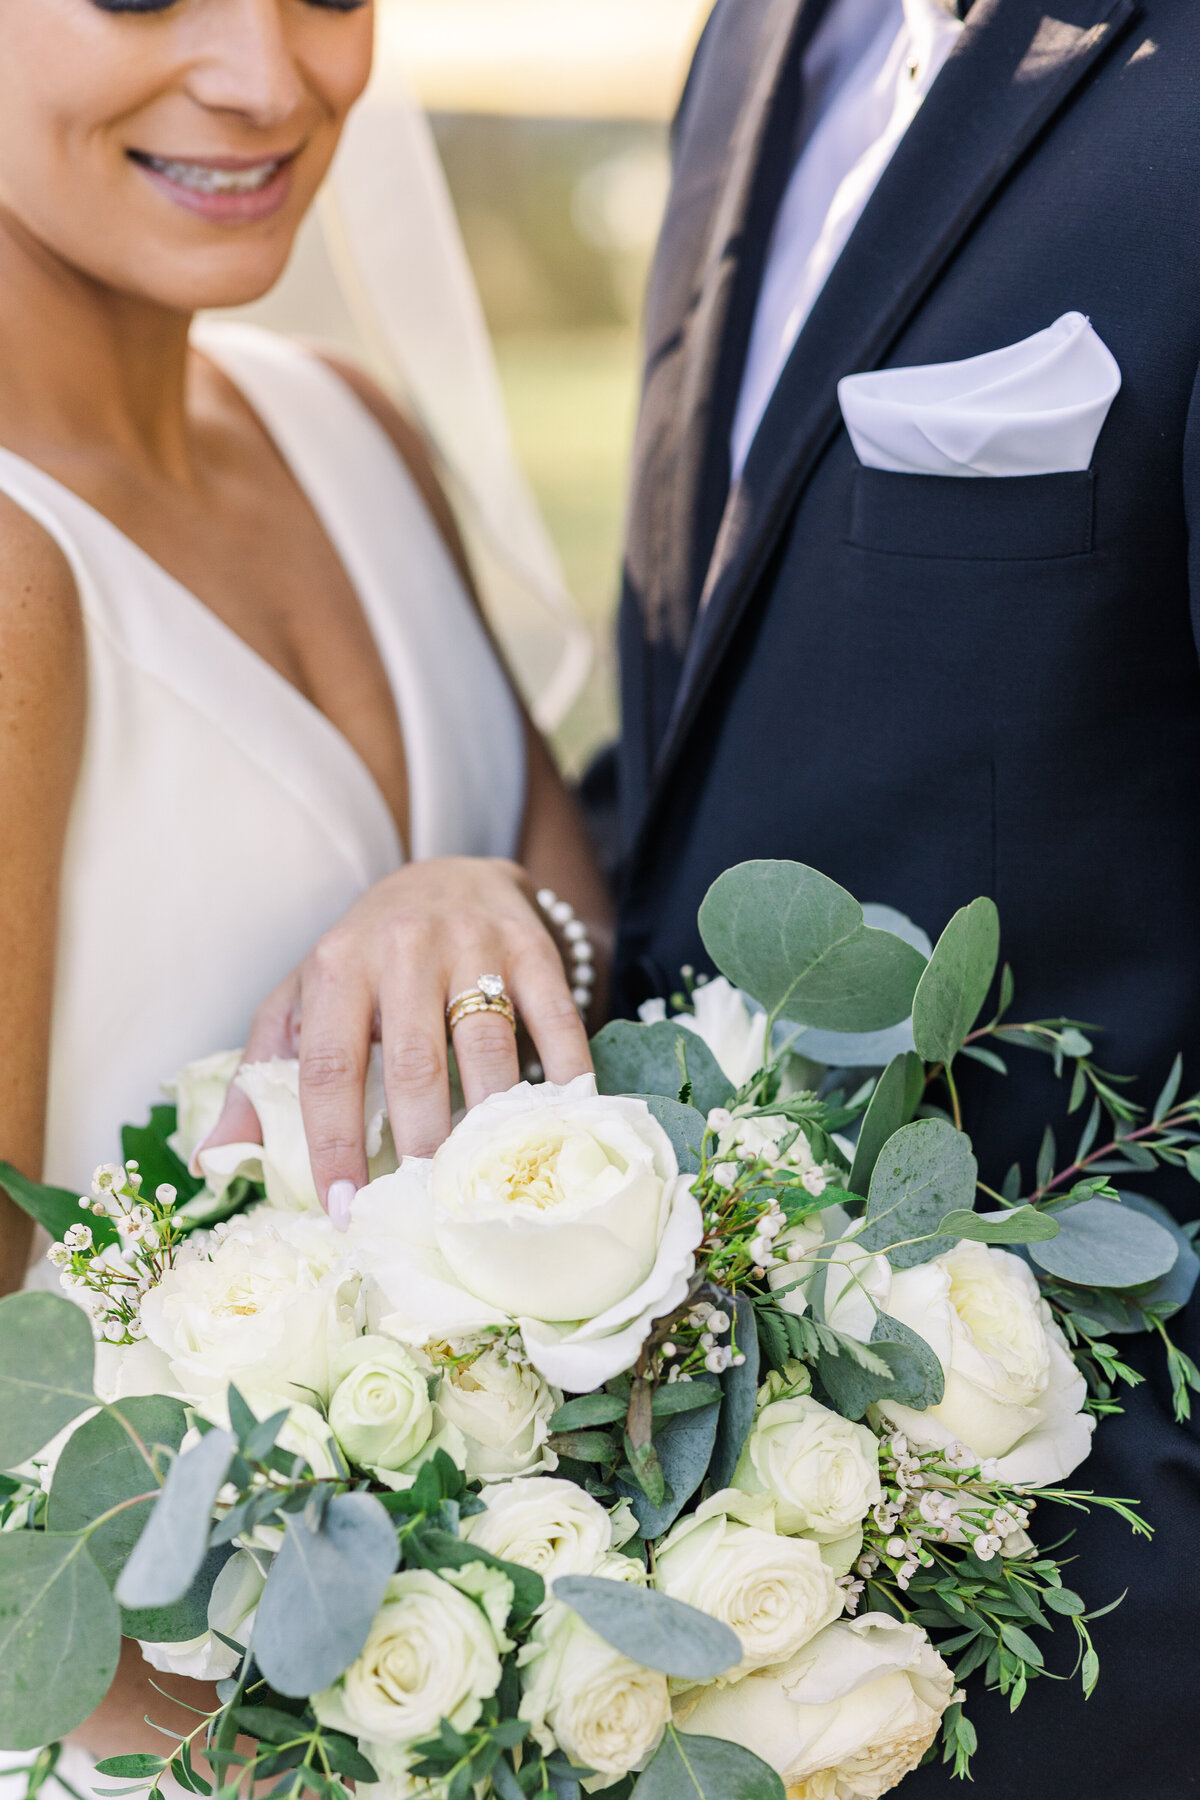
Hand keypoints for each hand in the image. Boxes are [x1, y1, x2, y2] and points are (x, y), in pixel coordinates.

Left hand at [201, 858, 592, 1219]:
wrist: (450, 873)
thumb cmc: (366, 956)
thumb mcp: (302, 998)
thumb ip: (260, 1073)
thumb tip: (214, 1159)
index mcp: (337, 967)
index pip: (329, 1068)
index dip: (333, 1144)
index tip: (344, 1210)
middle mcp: (403, 950)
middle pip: (413, 1063)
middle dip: (419, 1143)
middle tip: (424, 1206)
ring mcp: (474, 945)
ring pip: (486, 1044)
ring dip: (489, 1120)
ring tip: (486, 1180)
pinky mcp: (533, 948)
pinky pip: (556, 1019)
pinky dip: (566, 1073)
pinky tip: (563, 1120)